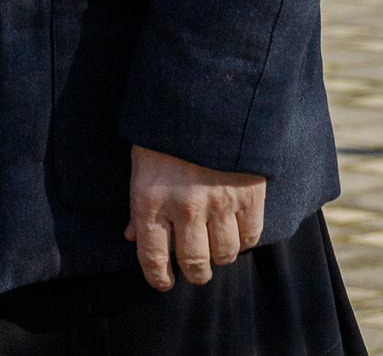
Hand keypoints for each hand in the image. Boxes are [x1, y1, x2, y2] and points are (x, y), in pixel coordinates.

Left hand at [126, 144, 264, 289]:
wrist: (205, 98)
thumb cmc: (163, 131)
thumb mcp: (139, 163)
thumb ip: (138, 204)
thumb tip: (132, 236)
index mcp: (149, 198)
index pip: (151, 255)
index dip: (157, 276)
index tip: (163, 283)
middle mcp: (184, 207)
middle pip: (193, 262)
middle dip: (193, 273)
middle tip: (194, 271)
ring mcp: (219, 203)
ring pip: (224, 253)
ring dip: (219, 257)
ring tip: (214, 249)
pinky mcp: (249, 196)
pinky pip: (250, 236)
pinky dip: (244, 241)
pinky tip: (236, 233)